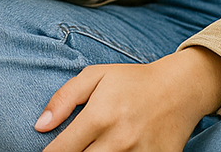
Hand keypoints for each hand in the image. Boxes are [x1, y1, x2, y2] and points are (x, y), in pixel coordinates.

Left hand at [36, 48, 220, 151]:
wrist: (180, 89)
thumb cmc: (132, 81)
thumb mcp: (94, 76)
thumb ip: (63, 99)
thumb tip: (40, 126)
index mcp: (100, 117)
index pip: (63, 149)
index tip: (48, 151)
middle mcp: (119, 140)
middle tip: (73, 148)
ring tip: (94, 147)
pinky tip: (112, 151)